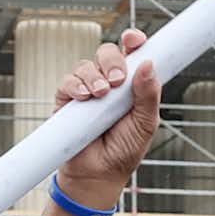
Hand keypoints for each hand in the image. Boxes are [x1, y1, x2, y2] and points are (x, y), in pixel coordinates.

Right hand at [40, 29, 159, 215]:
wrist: (97, 176)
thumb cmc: (124, 151)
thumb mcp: (145, 122)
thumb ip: (149, 94)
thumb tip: (148, 64)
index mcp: (131, 84)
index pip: (132, 54)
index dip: (133, 41)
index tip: (134, 39)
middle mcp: (108, 83)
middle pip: (107, 53)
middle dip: (113, 60)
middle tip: (117, 81)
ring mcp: (86, 91)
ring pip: (86, 65)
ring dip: (94, 75)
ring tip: (100, 94)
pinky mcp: (66, 102)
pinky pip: (67, 82)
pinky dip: (75, 85)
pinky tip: (84, 97)